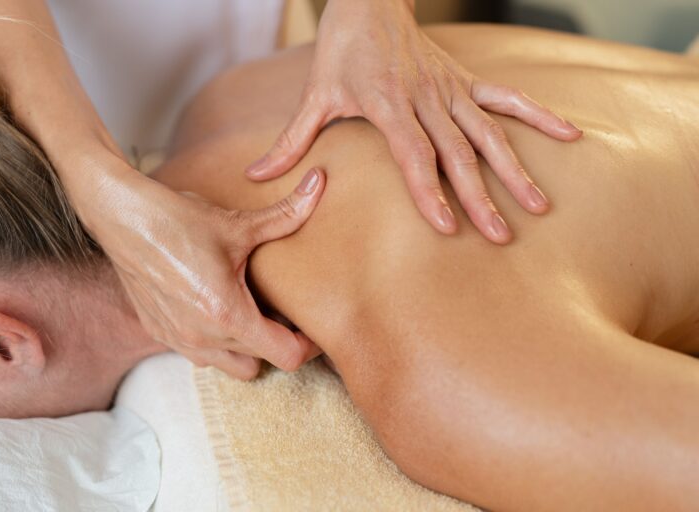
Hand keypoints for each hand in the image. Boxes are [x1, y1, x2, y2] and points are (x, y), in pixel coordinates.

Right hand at [70, 151, 326, 378]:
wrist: (122, 218)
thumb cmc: (178, 220)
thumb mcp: (237, 223)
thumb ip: (286, 215)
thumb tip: (320, 184)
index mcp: (228, 315)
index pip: (287, 356)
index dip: (308, 344)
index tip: (309, 323)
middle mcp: (203, 338)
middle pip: (259, 366)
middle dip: (274, 345)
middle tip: (280, 313)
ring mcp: (178, 340)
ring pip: (226, 367)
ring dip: (242, 347)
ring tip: (247, 309)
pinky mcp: (158, 333)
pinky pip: (197, 354)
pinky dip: (212, 340)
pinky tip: (213, 304)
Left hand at [245, 0, 581, 243]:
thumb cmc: (340, 50)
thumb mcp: (313, 95)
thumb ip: (290, 141)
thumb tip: (255, 176)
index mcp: (387, 104)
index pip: (413, 155)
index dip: (430, 191)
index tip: (447, 227)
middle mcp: (424, 98)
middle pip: (457, 153)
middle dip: (480, 197)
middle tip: (499, 237)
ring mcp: (450, 88)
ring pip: (488, 133)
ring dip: (514, 170)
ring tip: (539, 206)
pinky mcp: (464, 79)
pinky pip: (506, 97)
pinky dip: (539, 115)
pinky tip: (571, 135)